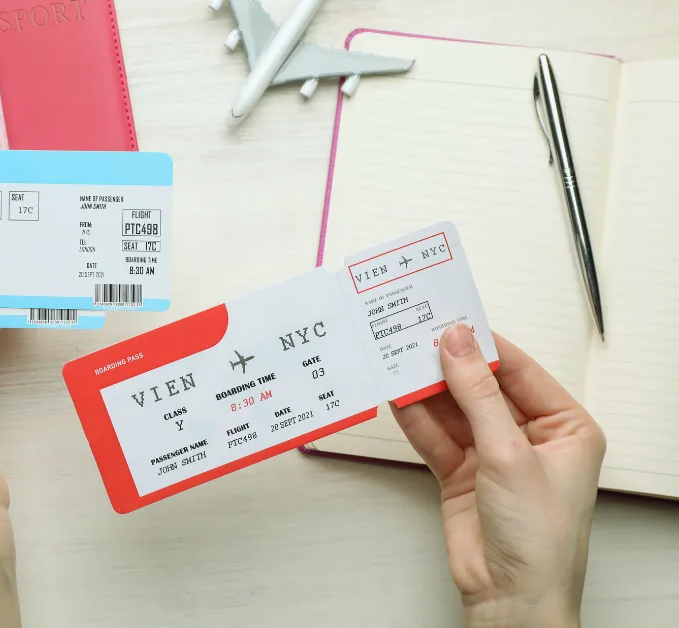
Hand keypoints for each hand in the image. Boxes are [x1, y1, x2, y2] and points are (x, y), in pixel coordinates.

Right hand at [392, 324, 605, 627]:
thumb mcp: (509, 453)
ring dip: (427, 392)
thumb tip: (458, 346)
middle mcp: (530, 438)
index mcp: (566, 427)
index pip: (519, 372)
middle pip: (482, 388)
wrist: (511, 597)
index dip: (483, 347)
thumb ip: (477, 395)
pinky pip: (436, 436)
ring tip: (400, 364)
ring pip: (454, 411)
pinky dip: (416, 420)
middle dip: (449, 368)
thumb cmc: (540, 539)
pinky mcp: (462, 473)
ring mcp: (493, 456)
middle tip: (416, 340)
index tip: (450, 324)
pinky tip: (399, 399)